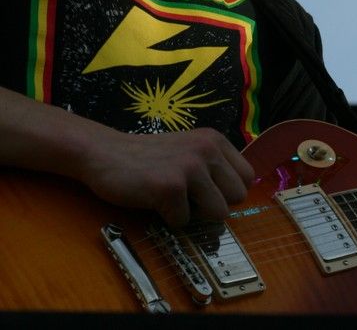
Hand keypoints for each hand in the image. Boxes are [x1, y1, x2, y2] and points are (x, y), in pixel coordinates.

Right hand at [81, 127, 254, 227]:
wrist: (104, 153)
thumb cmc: (147, 157)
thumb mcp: (189, 149)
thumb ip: (213, 165)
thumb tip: (239, 196)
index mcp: (214, 140)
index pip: (247, 177)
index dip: (228, 191)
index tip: (207, 191)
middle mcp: (207, 149)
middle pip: (238, 197)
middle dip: (214, 204)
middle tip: (188, 196)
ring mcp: (190, 167)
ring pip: (218, 213)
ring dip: (194, 213)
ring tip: (172, 198)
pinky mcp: (170, 187)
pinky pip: (184, 221)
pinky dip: (168, 218)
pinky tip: (153, 200)